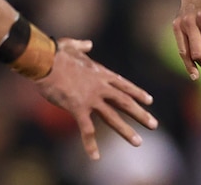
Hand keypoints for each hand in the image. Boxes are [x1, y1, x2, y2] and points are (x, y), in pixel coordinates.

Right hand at [34, 38, 157, 159]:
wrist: (46, 60)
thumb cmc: (56, 53)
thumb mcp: (73, 46)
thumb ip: (82, 46)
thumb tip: (88, 44)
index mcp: (102, 74)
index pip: (125, 86)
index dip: (138, 93)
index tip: (150, 100)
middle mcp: (101, 87)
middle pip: (126, 103)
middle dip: (141, 114)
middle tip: (154, 125)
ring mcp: (91, 98)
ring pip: (113, 117)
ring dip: (126, 131)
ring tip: (139, 142)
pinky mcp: (78, 108)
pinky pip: (86, 130)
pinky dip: (90, 144)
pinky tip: (95, 157)